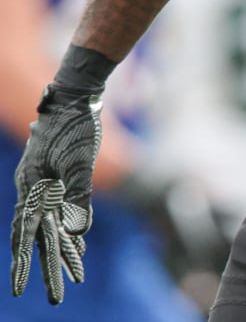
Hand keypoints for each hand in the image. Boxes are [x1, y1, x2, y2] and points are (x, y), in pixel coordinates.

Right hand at [10, 87, 102, 303]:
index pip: (26, 234)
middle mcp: (35, 190)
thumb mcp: (80, 160)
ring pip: (52, 226)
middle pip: (40, 236)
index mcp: (32, 187)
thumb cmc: (76, 126)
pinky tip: (78, 243)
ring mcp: (46, 184)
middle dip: (49, 267)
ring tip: (73, 276)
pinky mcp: (59, 178)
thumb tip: (78, 231)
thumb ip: (78, 194)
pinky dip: (70, 229)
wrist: (77, 95)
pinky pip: (63, 211)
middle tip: (60, 297)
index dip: (23, 263)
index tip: (19, 290)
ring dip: (63, 251)